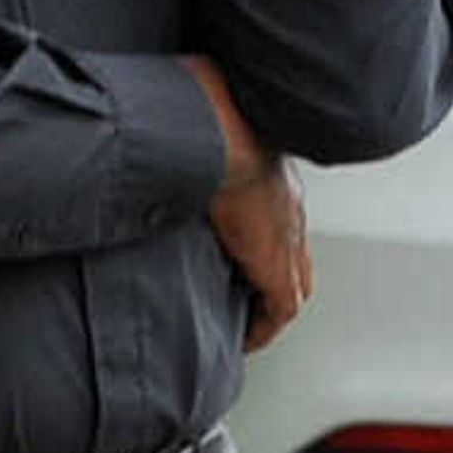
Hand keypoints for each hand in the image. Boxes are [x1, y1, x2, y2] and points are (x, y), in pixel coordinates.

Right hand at [182, 56, 313, 348]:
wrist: (222, 123)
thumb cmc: (204, 112)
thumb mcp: (197, 127)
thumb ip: (184, 137)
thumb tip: (154, 133)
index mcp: (270, 174)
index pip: (279, 218)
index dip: (266, 244)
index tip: (242, 262)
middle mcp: (286, 206)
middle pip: (297, 255)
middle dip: (276, 280)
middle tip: (250, 302)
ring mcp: (286, 234)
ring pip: (293, 283)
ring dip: (269, 304)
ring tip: (246, 324)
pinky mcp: (276, 261)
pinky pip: (281, 308)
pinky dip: (266, 325)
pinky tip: (249, 339)